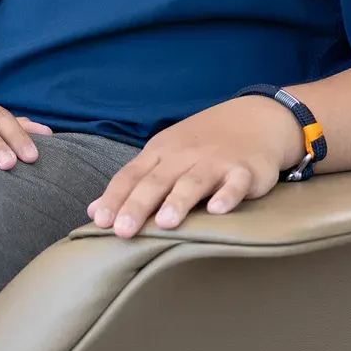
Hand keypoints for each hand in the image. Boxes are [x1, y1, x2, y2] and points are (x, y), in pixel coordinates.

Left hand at [86, 96, 304, 237]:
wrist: (256, 118)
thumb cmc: (203, 145)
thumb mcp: (164, 156)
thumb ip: (133, 183)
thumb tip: (94, 211)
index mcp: (161, 152)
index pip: (131, 175)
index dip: (115, 198)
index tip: (100, 222)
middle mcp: (184, 155)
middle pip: (157, 181)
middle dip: (138, 205)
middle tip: (123, 232)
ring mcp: (215, 161)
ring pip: (193, 182)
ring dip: (178, 201)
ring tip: (165, 224)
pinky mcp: (245, 171)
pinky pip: (235, 183)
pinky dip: (227, 195)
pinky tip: (218, 210)